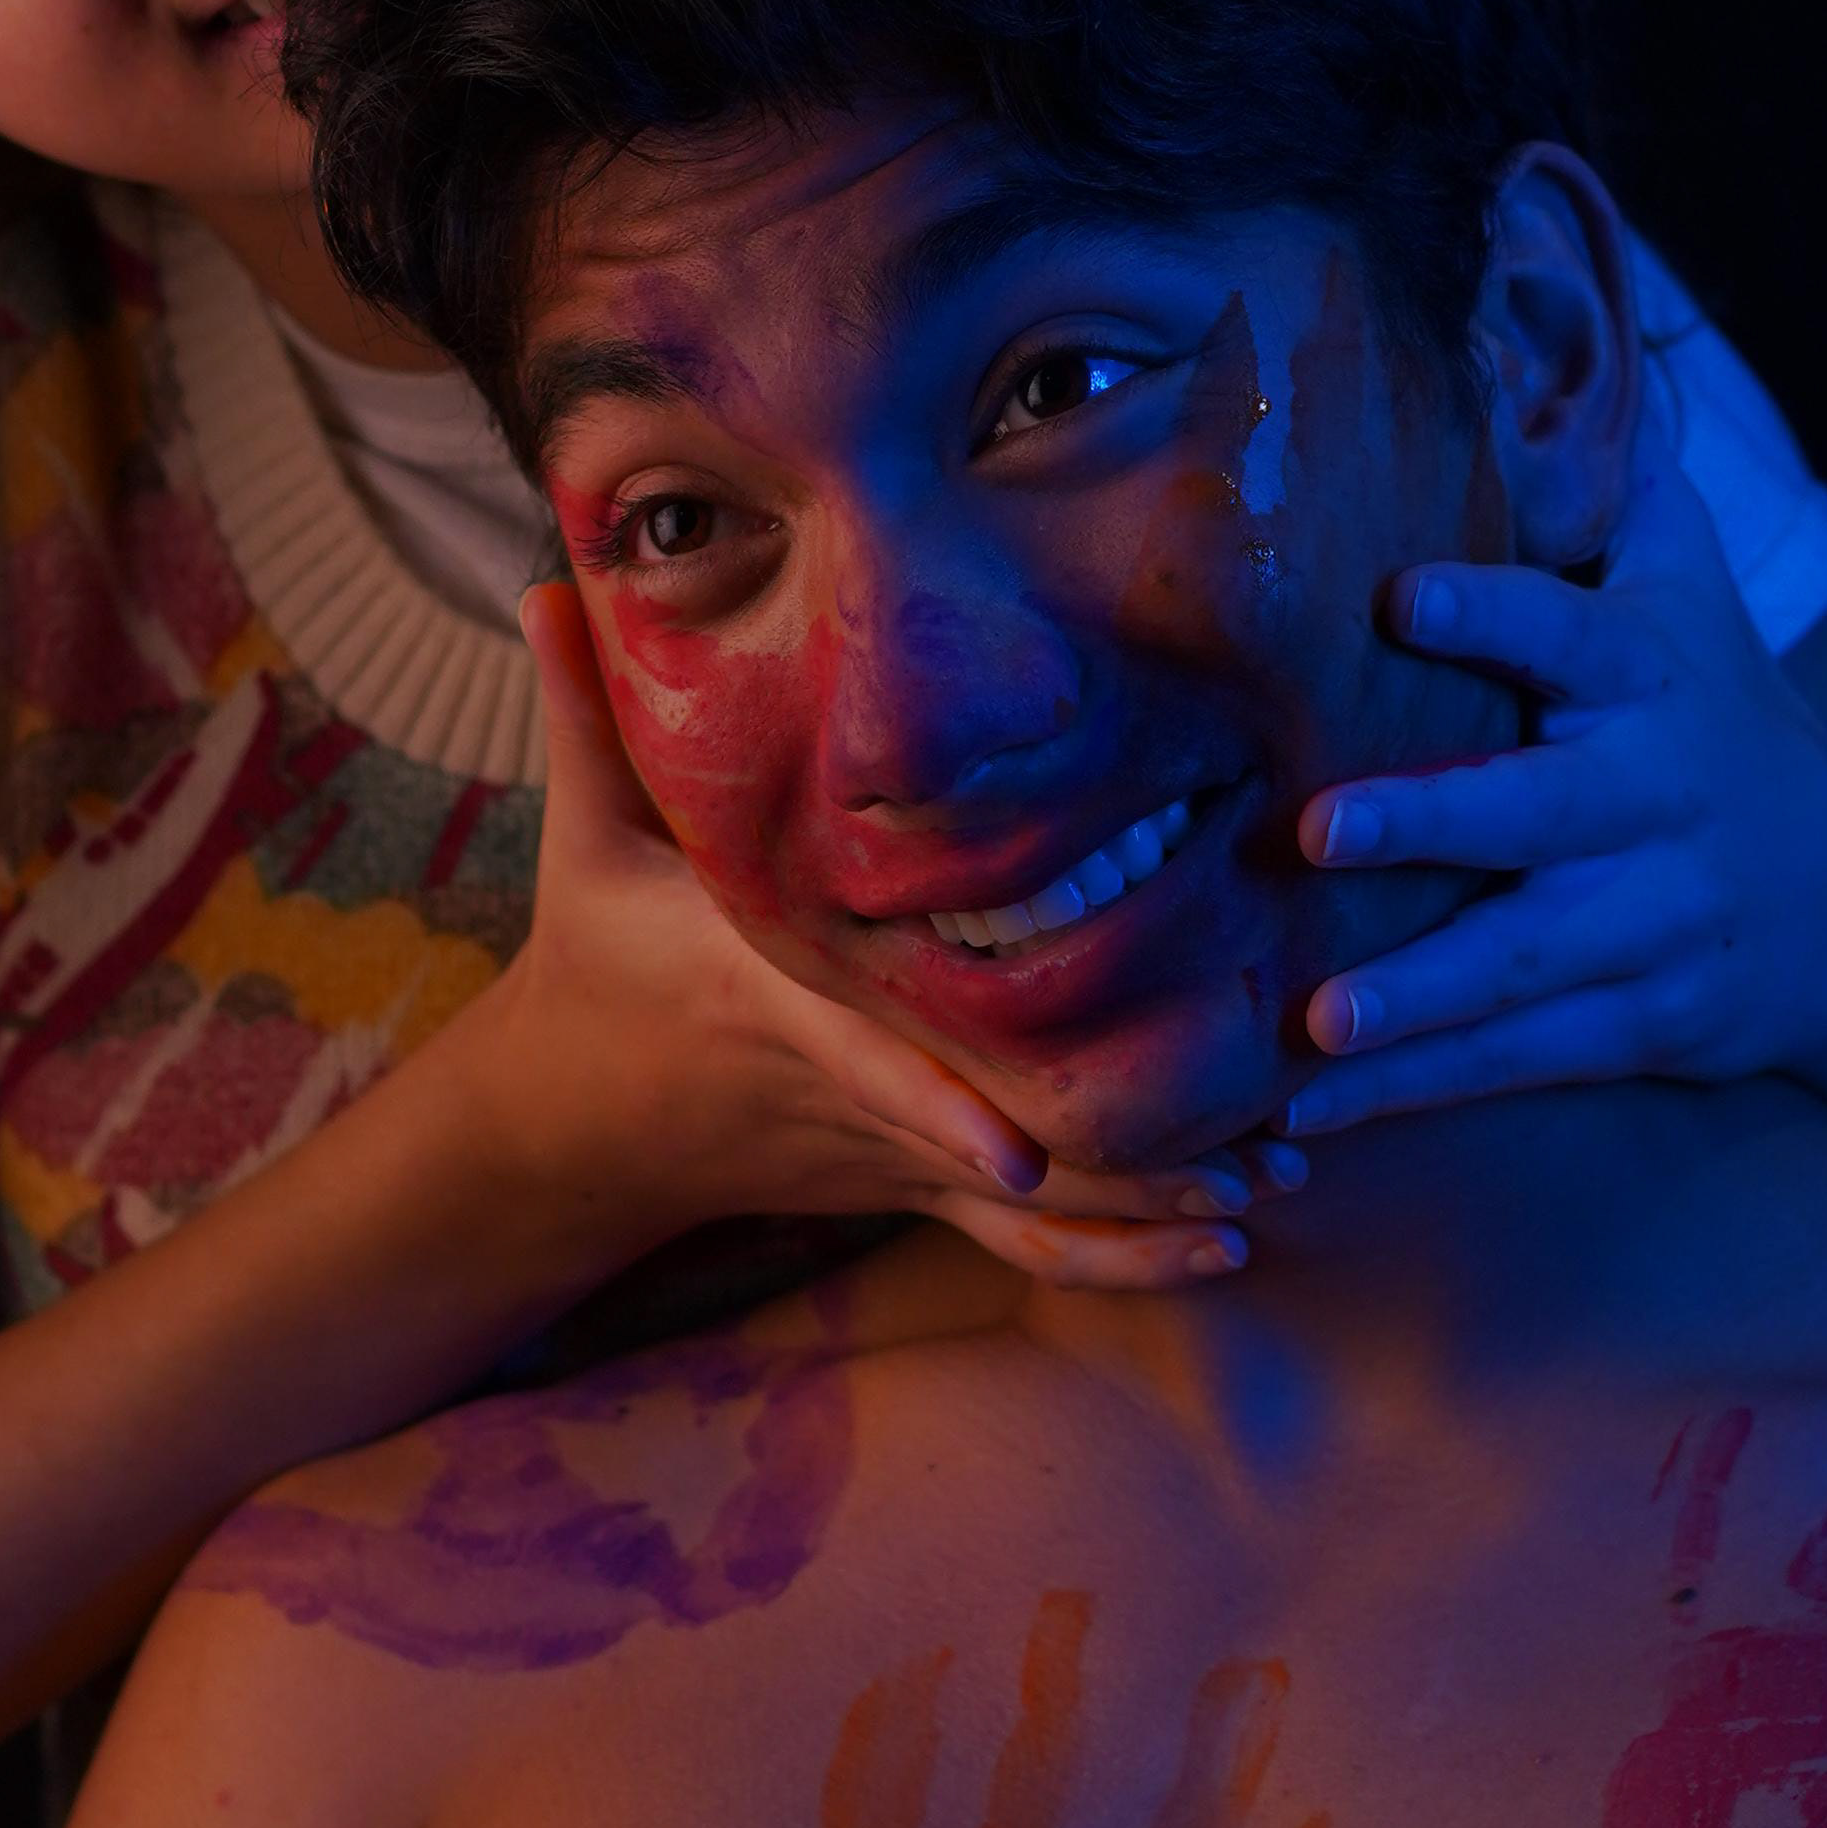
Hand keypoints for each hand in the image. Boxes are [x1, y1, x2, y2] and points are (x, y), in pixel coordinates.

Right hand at [485, 586, 1301, 1293]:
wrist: (570, 1122)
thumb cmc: (592, 952)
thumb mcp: (579, 834)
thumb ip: (579, 712)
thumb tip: (549, 576)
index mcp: (770, 1002)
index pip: (862, 1064)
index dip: (938, 1112)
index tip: (1017, 1154)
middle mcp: (841, 1093)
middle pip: (988, 1147)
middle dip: (1120, 1162)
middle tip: (1257, 1139)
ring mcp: (881, 1151)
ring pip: (1025, 1209)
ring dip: (1149, 1205)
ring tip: (1277, 1174)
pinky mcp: (905, 1181)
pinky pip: (1020, 1242)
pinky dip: (1120, 1251)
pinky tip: (1225, 1236)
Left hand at [1287, 399, 1826, 1132]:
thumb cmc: (1720, 722)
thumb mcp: (1694, 602)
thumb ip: (1617, 500)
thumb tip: (1539, 352)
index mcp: (1648, 684)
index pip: (1571, 634)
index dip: (1494, 611)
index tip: (1401, 596)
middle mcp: (1650, 804)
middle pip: (1539, 813)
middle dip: (1434, 825)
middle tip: (1321, 832)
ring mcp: (1654, 922)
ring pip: (1529, 961)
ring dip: (1419, 996)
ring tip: (1317, 1019)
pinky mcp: (1644, 1018)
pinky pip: (1521, 1055)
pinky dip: (1418, 1088)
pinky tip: (1309, 1109)